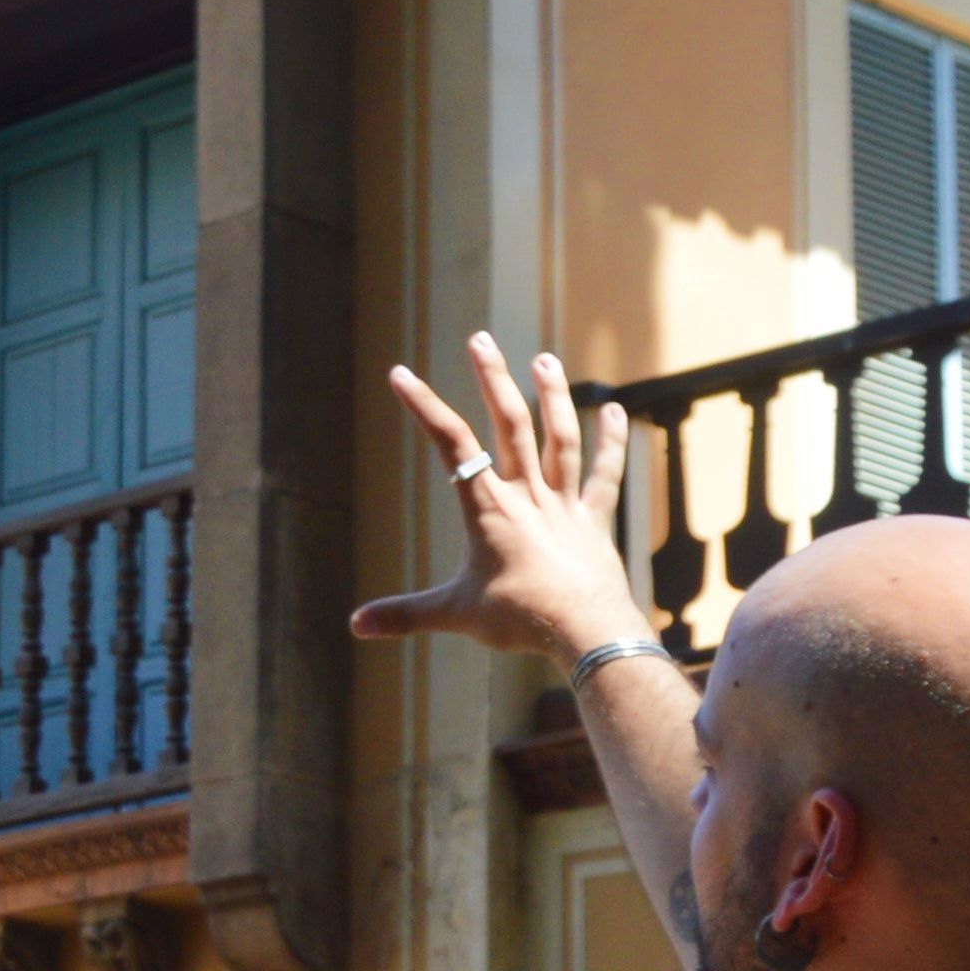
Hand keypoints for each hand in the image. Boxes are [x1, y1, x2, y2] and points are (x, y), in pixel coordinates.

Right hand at [350, 332, 648, 667]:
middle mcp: (527, 495)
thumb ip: (403, 615)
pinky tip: (614, 410)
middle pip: (509, 424)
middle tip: (480, 339)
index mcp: (488, 509)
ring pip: (559, 438)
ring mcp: (564, 503)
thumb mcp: (453, 614)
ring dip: (552, 397)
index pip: (451, 445)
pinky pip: (604, 474)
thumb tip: (355, 625)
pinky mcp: (594, 520)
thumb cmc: (518, 620)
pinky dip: (610, 442)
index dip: (424, 406)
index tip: (402, 375)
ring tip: (543, 360)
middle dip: (492, 378)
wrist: (584, 631)